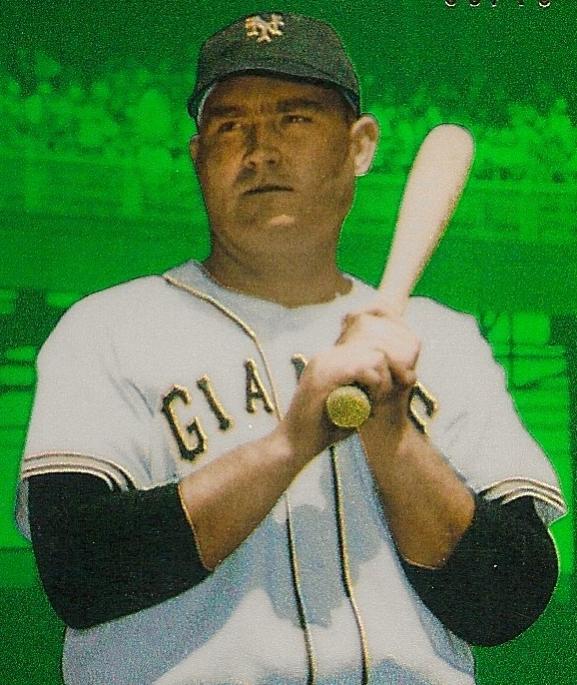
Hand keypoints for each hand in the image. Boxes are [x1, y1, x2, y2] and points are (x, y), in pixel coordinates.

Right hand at [274, 304, 420, 462]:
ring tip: (375, 403)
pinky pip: (362, 370)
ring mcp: (324, 364)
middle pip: (374, 350)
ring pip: (373, 357)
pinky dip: (375, 385)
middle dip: (387, 375)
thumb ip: (362, 393)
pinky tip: (371, 402)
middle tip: (380, 400)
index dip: (384, 371)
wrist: (294, 445)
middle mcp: (326, 356)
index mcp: (329, 360)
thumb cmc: (321, 430)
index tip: (383, 395)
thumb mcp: (347, 406)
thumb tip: (390, 384)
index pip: (367, 350)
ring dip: (382, 382)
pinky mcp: (324, 377)